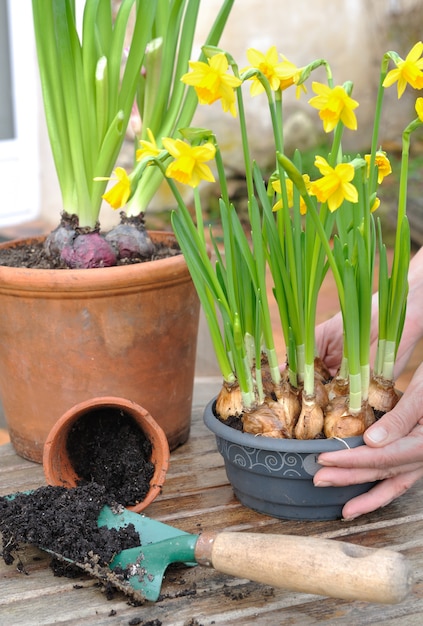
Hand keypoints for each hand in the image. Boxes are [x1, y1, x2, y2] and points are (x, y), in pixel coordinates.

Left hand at [314, 362, 422, 518]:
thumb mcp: (421, 393)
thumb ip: (399, 418)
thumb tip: (371, 441)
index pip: (381, 457)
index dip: (351, 460)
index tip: (325, 459)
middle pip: (383, 473)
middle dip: (349, 479)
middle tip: (319, 480)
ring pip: (395, 484)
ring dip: (369, 498)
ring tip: (345, 511)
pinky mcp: (420, 454)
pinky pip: (401, 477)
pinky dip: (384, 489)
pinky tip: (366, 495)